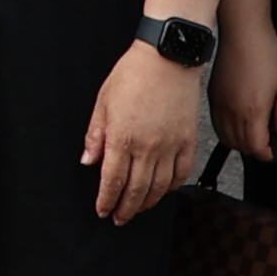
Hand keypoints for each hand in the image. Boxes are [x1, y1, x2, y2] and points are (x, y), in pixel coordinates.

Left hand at [82, 39, 206, 228]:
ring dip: (147, 203)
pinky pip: (182, 174)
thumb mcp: (103, 102)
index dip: (106, 200)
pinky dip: (172, 187)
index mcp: (122, 138)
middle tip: (119, 218)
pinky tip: (164, 191)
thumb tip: (88, 161)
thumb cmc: (132, 75)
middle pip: (135, 190)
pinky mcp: (188, 141)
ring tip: (138, 209)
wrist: (167, 57)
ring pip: (159, 187)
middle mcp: (147, 147)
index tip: (102, 211)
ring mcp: (170, 146)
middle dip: (125, 208)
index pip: (112, 181)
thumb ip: (95, 135)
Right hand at [217, 13, 276, 161]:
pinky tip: (240, 121)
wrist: (243, 32)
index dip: (270, 154)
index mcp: (253, 111)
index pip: (257, 149)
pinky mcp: (213, 97)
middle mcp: (233, 112)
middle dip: (257, 149)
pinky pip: (217, 125)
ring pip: (227, 138)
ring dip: (242, 142)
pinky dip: (228, 130)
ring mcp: (220, 105)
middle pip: (241, 147)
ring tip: (256, 131)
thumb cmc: (265, 54)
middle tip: (270, 140)